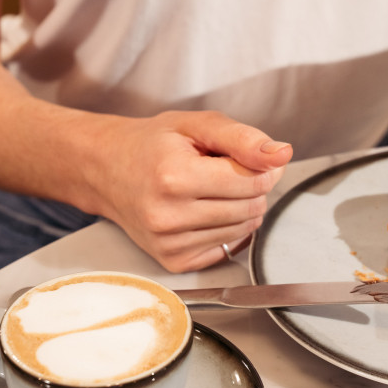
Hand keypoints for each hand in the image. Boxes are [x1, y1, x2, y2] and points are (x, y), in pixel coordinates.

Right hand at [85, 110, 292, 272]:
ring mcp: (169, 243)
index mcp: (175, 176)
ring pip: (244, 229)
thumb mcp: (197, 125)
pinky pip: (227, 247)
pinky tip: (203, 210)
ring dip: (240, 207)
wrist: (106, 170)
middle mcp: (169, 216)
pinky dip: (226, 228)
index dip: (262, 166)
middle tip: (223, 171)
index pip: (253, 181)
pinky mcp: (174, 261)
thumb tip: (282, 155)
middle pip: (251, 207)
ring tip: (209, 189)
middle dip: (251, 186)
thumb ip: (243, 138)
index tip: (247, 156)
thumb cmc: (152, 144)